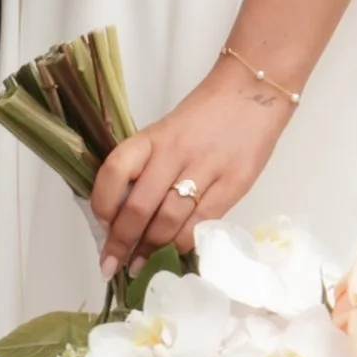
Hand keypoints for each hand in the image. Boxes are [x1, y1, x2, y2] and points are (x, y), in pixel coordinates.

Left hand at [92, 59, 290, 278]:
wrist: (255, 90)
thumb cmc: (208, 114)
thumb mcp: (169, 131)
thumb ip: (149, 166)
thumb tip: (126, 213)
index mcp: (154, 136)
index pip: (114, 169)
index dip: (102, 202)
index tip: (101, 224)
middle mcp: (175, 151)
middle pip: (139, 206)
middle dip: (122, 243)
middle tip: (113, 265)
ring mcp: (206, 168)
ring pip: (168, 221)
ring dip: (150, 251)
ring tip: (142, 267)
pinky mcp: (234, 183)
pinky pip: (201, 224)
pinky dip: (184, 244)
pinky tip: (175, 254)